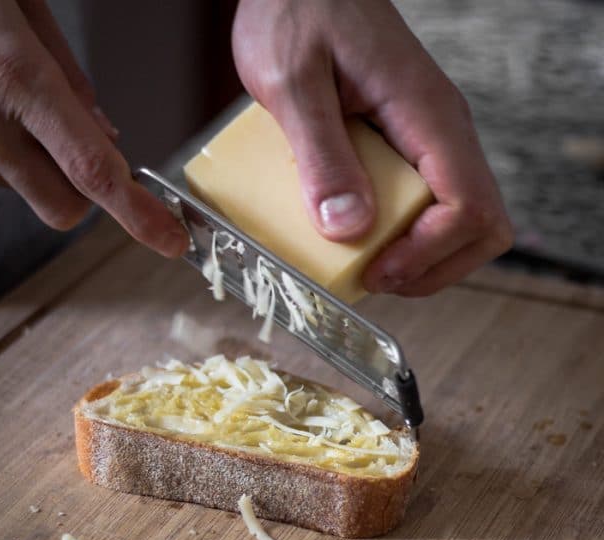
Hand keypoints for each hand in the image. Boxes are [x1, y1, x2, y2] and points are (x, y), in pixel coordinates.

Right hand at [0, 0, 187, 257]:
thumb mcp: (20, 3)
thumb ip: (66, 74)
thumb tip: (105, 134)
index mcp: (12, 76)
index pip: (92, 170)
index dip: (137, 214)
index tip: (170, 240)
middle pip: (62, 209)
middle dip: (83, 193)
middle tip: (81, 149)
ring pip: (23, 189)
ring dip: (35, 163)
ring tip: (4, 92)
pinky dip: (1, 150)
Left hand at [232, 0, 512, 295]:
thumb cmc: (297, 13)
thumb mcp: (293, 82)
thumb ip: (320, 154)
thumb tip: (348, 227)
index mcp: (426, 114)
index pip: (468, 206)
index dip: (428, 255)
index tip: (376, 272)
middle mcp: (442, 131)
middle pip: (482, 228)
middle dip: (434, 269)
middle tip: (376, 276)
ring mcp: (431, 141)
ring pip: (461, 224)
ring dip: (422, 259)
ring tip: (370, 264)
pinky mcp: (411, 148)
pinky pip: (430, 207)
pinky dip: (405, 237)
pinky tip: (363, 236)